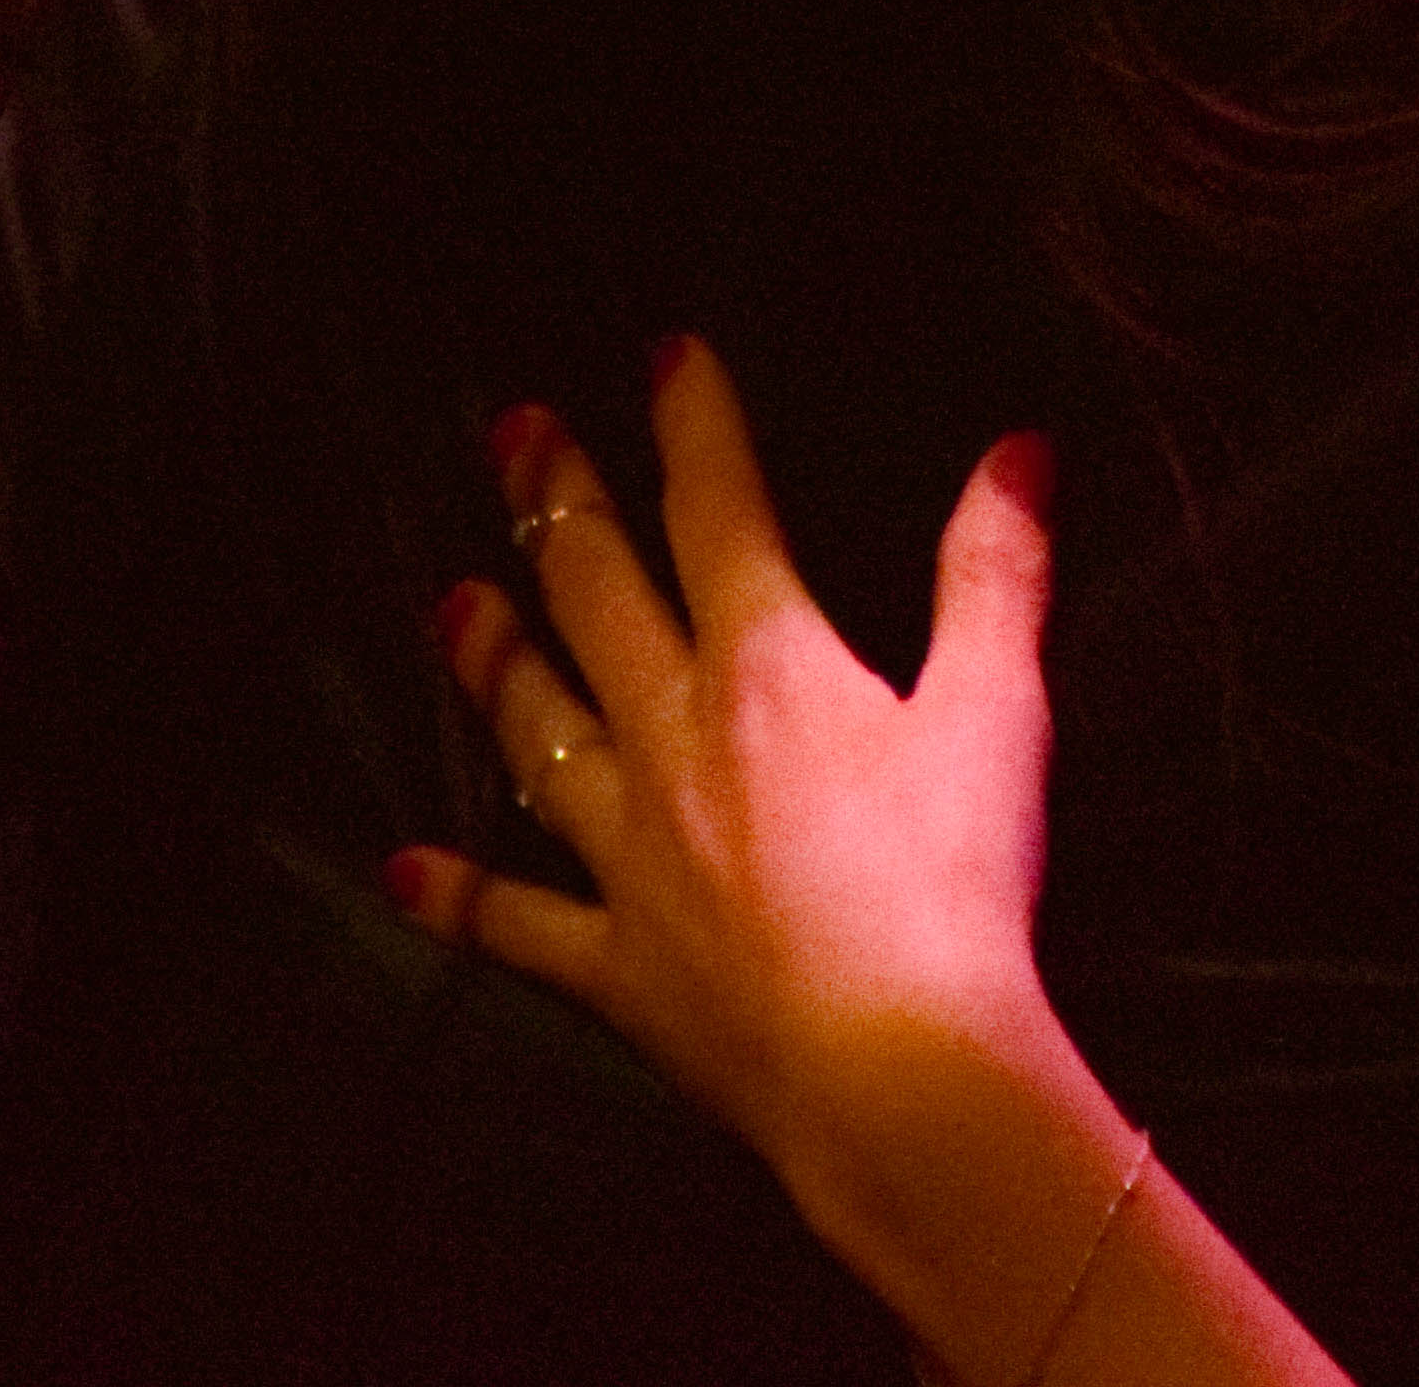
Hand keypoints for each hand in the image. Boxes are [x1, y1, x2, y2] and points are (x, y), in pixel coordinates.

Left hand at [392, 340, 1075, 1215]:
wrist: (893, 1067)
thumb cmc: (955, 885)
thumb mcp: (995, 713)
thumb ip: (995, 575)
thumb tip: (1017, 450)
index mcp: (767, 667)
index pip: (718, 509)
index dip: (692, 421)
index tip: (663, 352)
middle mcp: (675, 741)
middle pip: (598, 596)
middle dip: (557, 503)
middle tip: (509, 430)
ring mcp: (632, 855)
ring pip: (540, 735)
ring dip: (493, 662)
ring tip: (450, 602)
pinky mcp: (619, 966)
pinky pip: (519, 923)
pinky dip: (460, 897)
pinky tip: (401, 870)